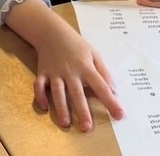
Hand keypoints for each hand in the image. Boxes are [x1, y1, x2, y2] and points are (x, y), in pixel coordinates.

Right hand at [4, 0, 122, 131]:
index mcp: (86, 67)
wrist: (53, 32)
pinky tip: (44, 107)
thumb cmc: (77, 45)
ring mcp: (55, 72)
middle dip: (82, 111)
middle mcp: (70, 71)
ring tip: (65, 123)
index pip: (101, 86)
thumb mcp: (94, 54)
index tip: (119, 115)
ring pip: (57, 92)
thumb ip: (104, 73)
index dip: (110, 101)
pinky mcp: (42, 72)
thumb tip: (114, 92)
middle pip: (77, 93)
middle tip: (86, 128)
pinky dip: (40, 96)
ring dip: (61, 107)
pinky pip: (39, 86)